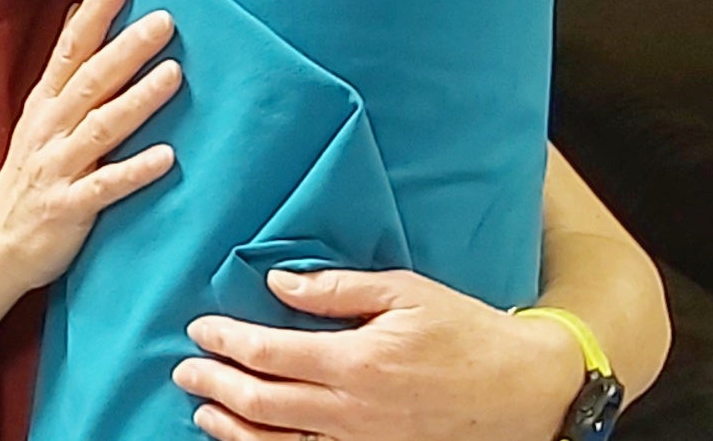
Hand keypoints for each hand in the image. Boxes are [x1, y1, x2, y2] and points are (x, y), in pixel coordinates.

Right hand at [0, 0, 181, 294]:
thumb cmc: (27, 177)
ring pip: (101, 128)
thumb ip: (64, 69)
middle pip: (91, 81)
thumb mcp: (39, 116)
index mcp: (46, 104)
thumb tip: (80, 12)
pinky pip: (105, 187)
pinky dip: (135, 171)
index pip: (71, 48)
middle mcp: (51, 130)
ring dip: (138, 100)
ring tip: (173, 74)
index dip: (95, 12)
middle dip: (127, 48)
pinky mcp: (69, 208)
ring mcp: (59, 168)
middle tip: (164, 19)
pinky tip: (168, 158)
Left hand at [172, 268, 584, 440]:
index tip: (200, 328)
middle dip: (215, 384)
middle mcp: (351, 412)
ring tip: (204, 410)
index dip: (226, 341)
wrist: (527, 391)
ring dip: (232, 427)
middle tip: (185, 369)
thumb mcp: (406, 293)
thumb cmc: (468, 333)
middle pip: (261, 402)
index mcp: (355, 362)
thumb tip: (278, 285)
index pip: (269, 353)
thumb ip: (338, 290)